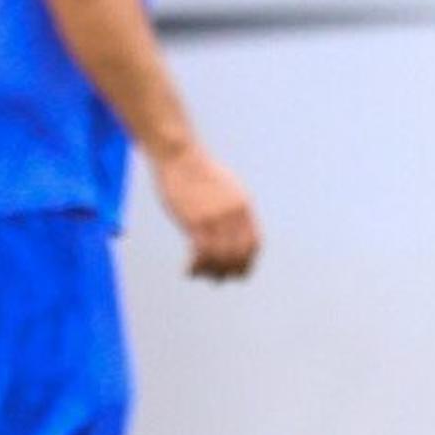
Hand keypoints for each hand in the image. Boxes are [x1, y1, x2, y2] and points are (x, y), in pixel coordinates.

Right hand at [154, 142, 262, 279]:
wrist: (180, 156)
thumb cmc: (199, 171)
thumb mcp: (226, 187)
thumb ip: (234, 207)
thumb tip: (236, 225)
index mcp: (244, 206)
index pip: (254, 243)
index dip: (248, 261)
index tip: (239, 271)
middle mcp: (233, 214)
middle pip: (239, 254)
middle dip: (230, 271)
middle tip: (218, 279)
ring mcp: (215, 218)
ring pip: (220, 257)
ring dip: (211, 272)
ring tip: (200, 275)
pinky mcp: (194, 221)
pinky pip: (201, 253)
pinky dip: (196, 266)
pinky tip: (188, 270)